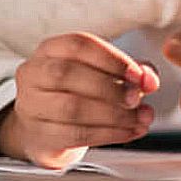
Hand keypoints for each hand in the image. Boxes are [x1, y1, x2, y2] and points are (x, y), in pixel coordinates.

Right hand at [0, 32, 159, 168]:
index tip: (138, 74)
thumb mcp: (102, 74)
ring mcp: (30, 106)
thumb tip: (150, 78)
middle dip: (109, 87)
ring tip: (139, 118)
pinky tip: (129, 132)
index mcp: (50, 49)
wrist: (43, 130)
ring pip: (71, 108)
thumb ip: (131, 72)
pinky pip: (74, 135)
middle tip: (137, 98)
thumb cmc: (77, 93)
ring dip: (113, 115)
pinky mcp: (38, 136)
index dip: (111, 58)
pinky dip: (108, 134)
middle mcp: (34, 74)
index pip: (78, 44)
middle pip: (67, 74)